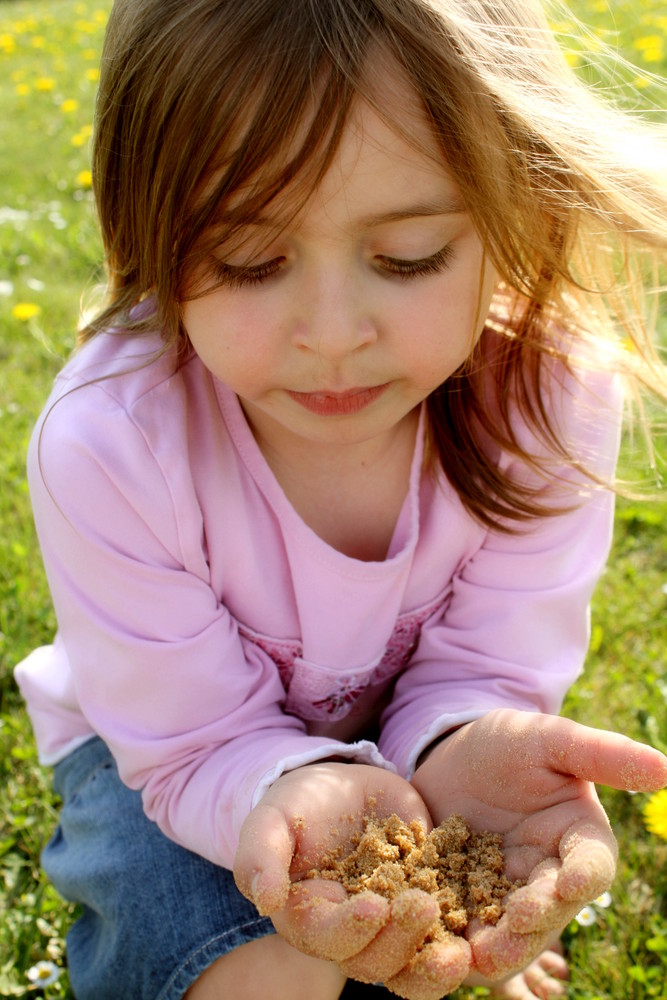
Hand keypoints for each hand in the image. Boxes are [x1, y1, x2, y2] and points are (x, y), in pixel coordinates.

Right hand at [234, 762, 471, 993]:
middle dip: (401, 941)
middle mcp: (354, 937)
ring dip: (437, 965)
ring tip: (462, 953)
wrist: (343, 789)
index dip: (350, 929)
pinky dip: (469, 936)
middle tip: (424, 905)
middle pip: (377, 961)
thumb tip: (264, 898)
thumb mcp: (272, 820)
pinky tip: (488, 923)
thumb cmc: (297, 807)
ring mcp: (395, 927)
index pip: (329, 939)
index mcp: (312, 921)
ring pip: (416, 965)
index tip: (373, 905)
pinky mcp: (431, 904)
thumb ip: (259, 855)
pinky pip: (451, 933)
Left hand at [411, 709, 666, 980]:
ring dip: (498, 947)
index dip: (583, 875)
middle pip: (551, 909)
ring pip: (510, 932)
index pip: (591, 864)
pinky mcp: (464, 904)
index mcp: (579, 839)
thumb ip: (601, 754)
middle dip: (536, 921)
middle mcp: (548, 876)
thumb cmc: (509, 743)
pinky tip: (438, 948)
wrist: (449, 755)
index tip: (570, 883)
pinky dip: (454, 941)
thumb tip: (664, 768)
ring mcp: (505, 894)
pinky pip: (463, 928)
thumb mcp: (549, 739)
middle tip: (517, 925)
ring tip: (479, 956)